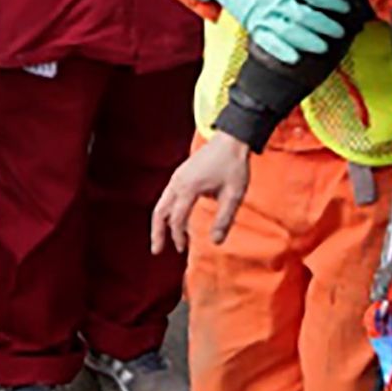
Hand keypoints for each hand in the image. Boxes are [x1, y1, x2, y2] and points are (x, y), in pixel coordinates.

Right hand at [152, 131, 251, 252]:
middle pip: (160, 211)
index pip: (177, 218)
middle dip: (157, 232)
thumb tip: (216, 242)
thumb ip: (224, 219)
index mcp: (189, 188)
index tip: (183, 249)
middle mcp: (178, 182)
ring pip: (161, 203)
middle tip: (157, 251)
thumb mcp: (234, 195)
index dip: (178, 236)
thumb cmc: (234, 166)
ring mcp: (177, 177)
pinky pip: (168, 196)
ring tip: (161, 239)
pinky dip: (167, 211)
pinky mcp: (180, 174)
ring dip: (161, 222)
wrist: (232, 140)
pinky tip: (174, 220)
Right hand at [196, 0, 347, 64]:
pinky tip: (294, 58)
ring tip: (323, 47)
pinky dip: (280, 52)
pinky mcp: (253, 27)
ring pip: (289, 32)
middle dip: (325, 25)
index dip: (332, 1)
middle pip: (304, 16)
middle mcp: (274, 0)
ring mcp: (263, 15)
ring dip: (308, 41)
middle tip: (340, 32)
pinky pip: (267, 43)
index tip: (346, 8)